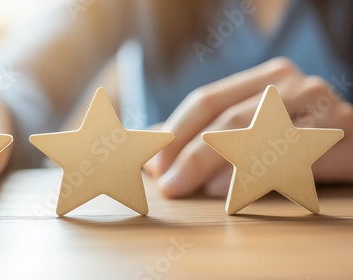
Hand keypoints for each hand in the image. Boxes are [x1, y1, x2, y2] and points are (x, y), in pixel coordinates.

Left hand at [144, 57, 352, 197]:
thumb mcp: (255, 121)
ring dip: (216, 167)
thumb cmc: (297, 132)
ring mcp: (321, 109)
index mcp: (265, 77)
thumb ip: (208, 129)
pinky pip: (288, 162)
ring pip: (255, 140)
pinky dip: (255, 178)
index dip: (175, 132)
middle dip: (189, 155)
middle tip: (168, 186)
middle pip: (226, 121)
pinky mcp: (342, 139)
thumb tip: (154, 146)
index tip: (154, 163)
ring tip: (191, 189)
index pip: (206, 101)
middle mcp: (293, 85)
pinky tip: (230, 193)